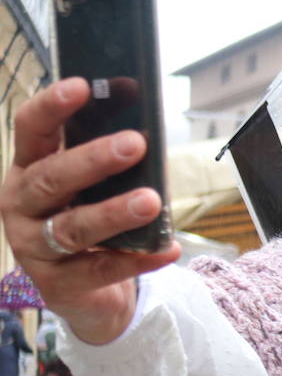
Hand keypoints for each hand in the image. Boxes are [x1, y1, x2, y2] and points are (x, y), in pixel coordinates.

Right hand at [0, 77, 178, 343]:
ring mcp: (33, 247)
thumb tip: (144, 129)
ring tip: (152, 201)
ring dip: (115, 212)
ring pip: (73, 227)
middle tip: (136, 143)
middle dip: (94, 159)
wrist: (85, 290)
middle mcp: (20, 205)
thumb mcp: (95, 187)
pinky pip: (102, 270)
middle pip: (52, 178)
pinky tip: (168, 248)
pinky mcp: (57, 285)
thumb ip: (110, 162)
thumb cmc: (89, 219)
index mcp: (28, 169)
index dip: (52, 107)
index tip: (81, 85)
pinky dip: (139, 259)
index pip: (31, 130)